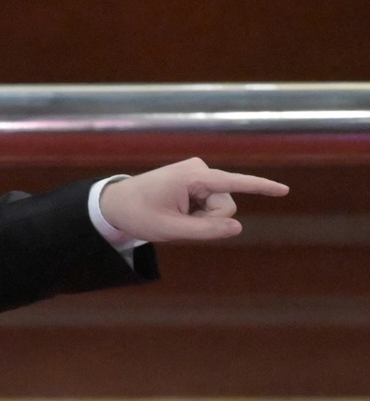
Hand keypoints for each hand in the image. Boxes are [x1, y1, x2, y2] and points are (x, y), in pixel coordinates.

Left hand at [99, 157, 288, 242]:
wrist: (116, 202)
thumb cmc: (139, 214)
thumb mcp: (170, 230)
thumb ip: (206, 231)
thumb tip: (237, 227)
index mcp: (192, 177)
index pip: (233, 183)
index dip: (261, 187)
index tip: (284, 190)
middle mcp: (199, 169)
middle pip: (226, 205)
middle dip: (209, 219)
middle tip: (177, 220)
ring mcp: (197, 173)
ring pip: (219, 207)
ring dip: (201, 217)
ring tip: (174, 214)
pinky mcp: (196, 179)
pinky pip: (209, 203)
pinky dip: (197, 213)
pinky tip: (176, 210)